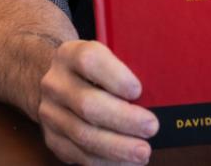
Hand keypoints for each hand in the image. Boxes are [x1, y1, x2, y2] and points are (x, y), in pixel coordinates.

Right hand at [37, 39, 157, 164]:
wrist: (58, 83)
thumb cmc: (95, 72)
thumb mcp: (106, 58)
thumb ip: (128, 68)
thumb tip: (160, 92)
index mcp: (71, 55)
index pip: (89, 61)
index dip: (115, 77)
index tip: (137, 91)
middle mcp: (56, 83)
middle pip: (88, 103)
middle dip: (123, 119)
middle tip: (151, 127)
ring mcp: (50, 113)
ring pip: (83, 134)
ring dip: (117, 147)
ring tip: (142, 152)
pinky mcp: (52, 138)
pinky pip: (79, 155)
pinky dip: (105, 161)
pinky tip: (126, 162)